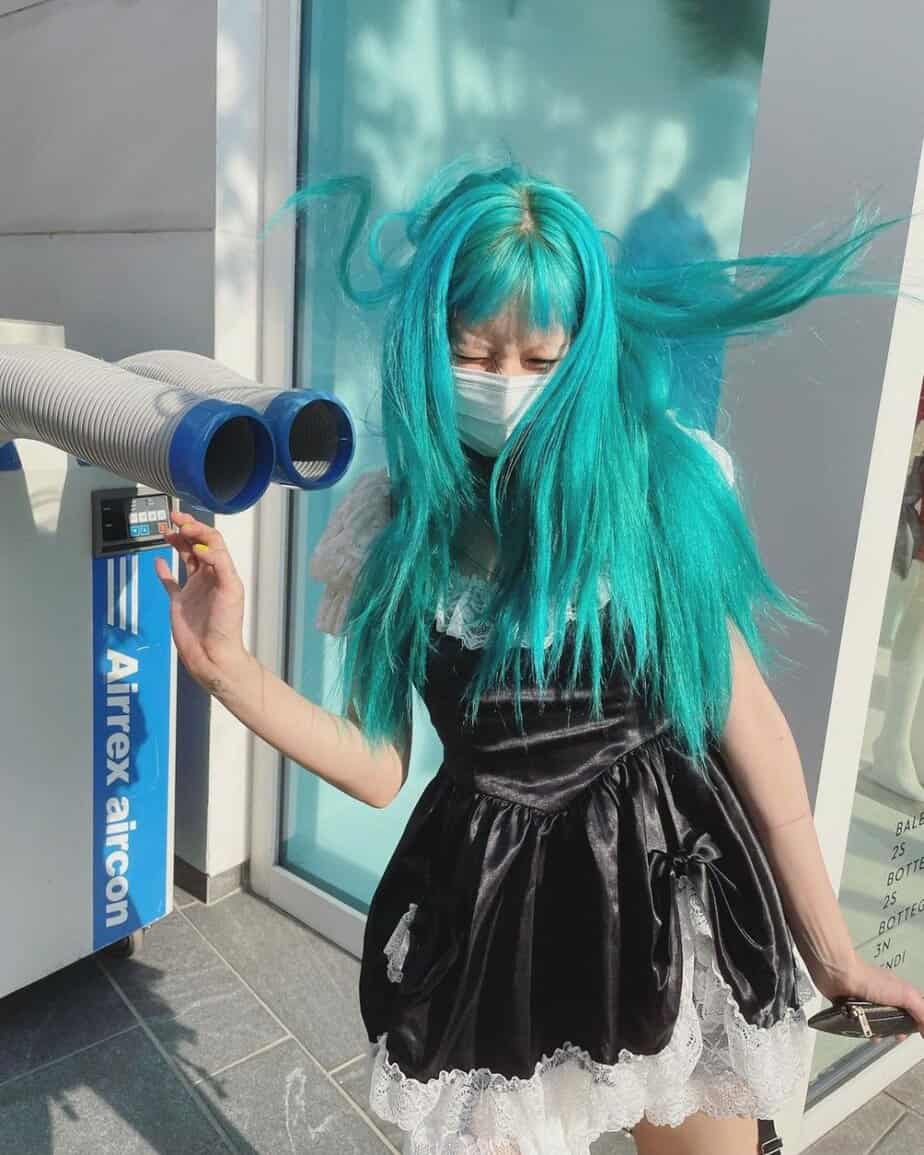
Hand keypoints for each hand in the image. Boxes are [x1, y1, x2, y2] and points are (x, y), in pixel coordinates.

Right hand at [154, 511, 250, 693]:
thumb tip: (203, 547)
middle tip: (174, 518)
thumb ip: (219, 564)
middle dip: (187, 529)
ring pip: (185, 558)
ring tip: (166, 531)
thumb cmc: (226, 625)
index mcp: (223, 571)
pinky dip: (163, 570)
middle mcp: (208, 577)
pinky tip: (158, 561)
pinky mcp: (179, 601)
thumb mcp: (231, 590)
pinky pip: (170, 582)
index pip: (212, 541)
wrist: (213, 653)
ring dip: (177, 543)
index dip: (199, 529)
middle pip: (198, 545)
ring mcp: (193, 588)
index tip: (185, 524)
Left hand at [818, 952, 923, 1043]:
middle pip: (898, 1016)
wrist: (839, 975)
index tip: (918, 1035)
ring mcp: (868, 1001)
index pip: (915, 1009)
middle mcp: (885, 995)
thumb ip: (921, 1011)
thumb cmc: (872, 982)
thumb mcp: (905, 995)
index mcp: (899, 991)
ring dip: (883, 1031)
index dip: (918, 1023)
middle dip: (900, 1029)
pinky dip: (867, 1029)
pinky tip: (867, 1035)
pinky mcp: (852, 1006)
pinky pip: (863, 1022)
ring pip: (881, 1021)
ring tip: (881, 1037)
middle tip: (898, 1038)